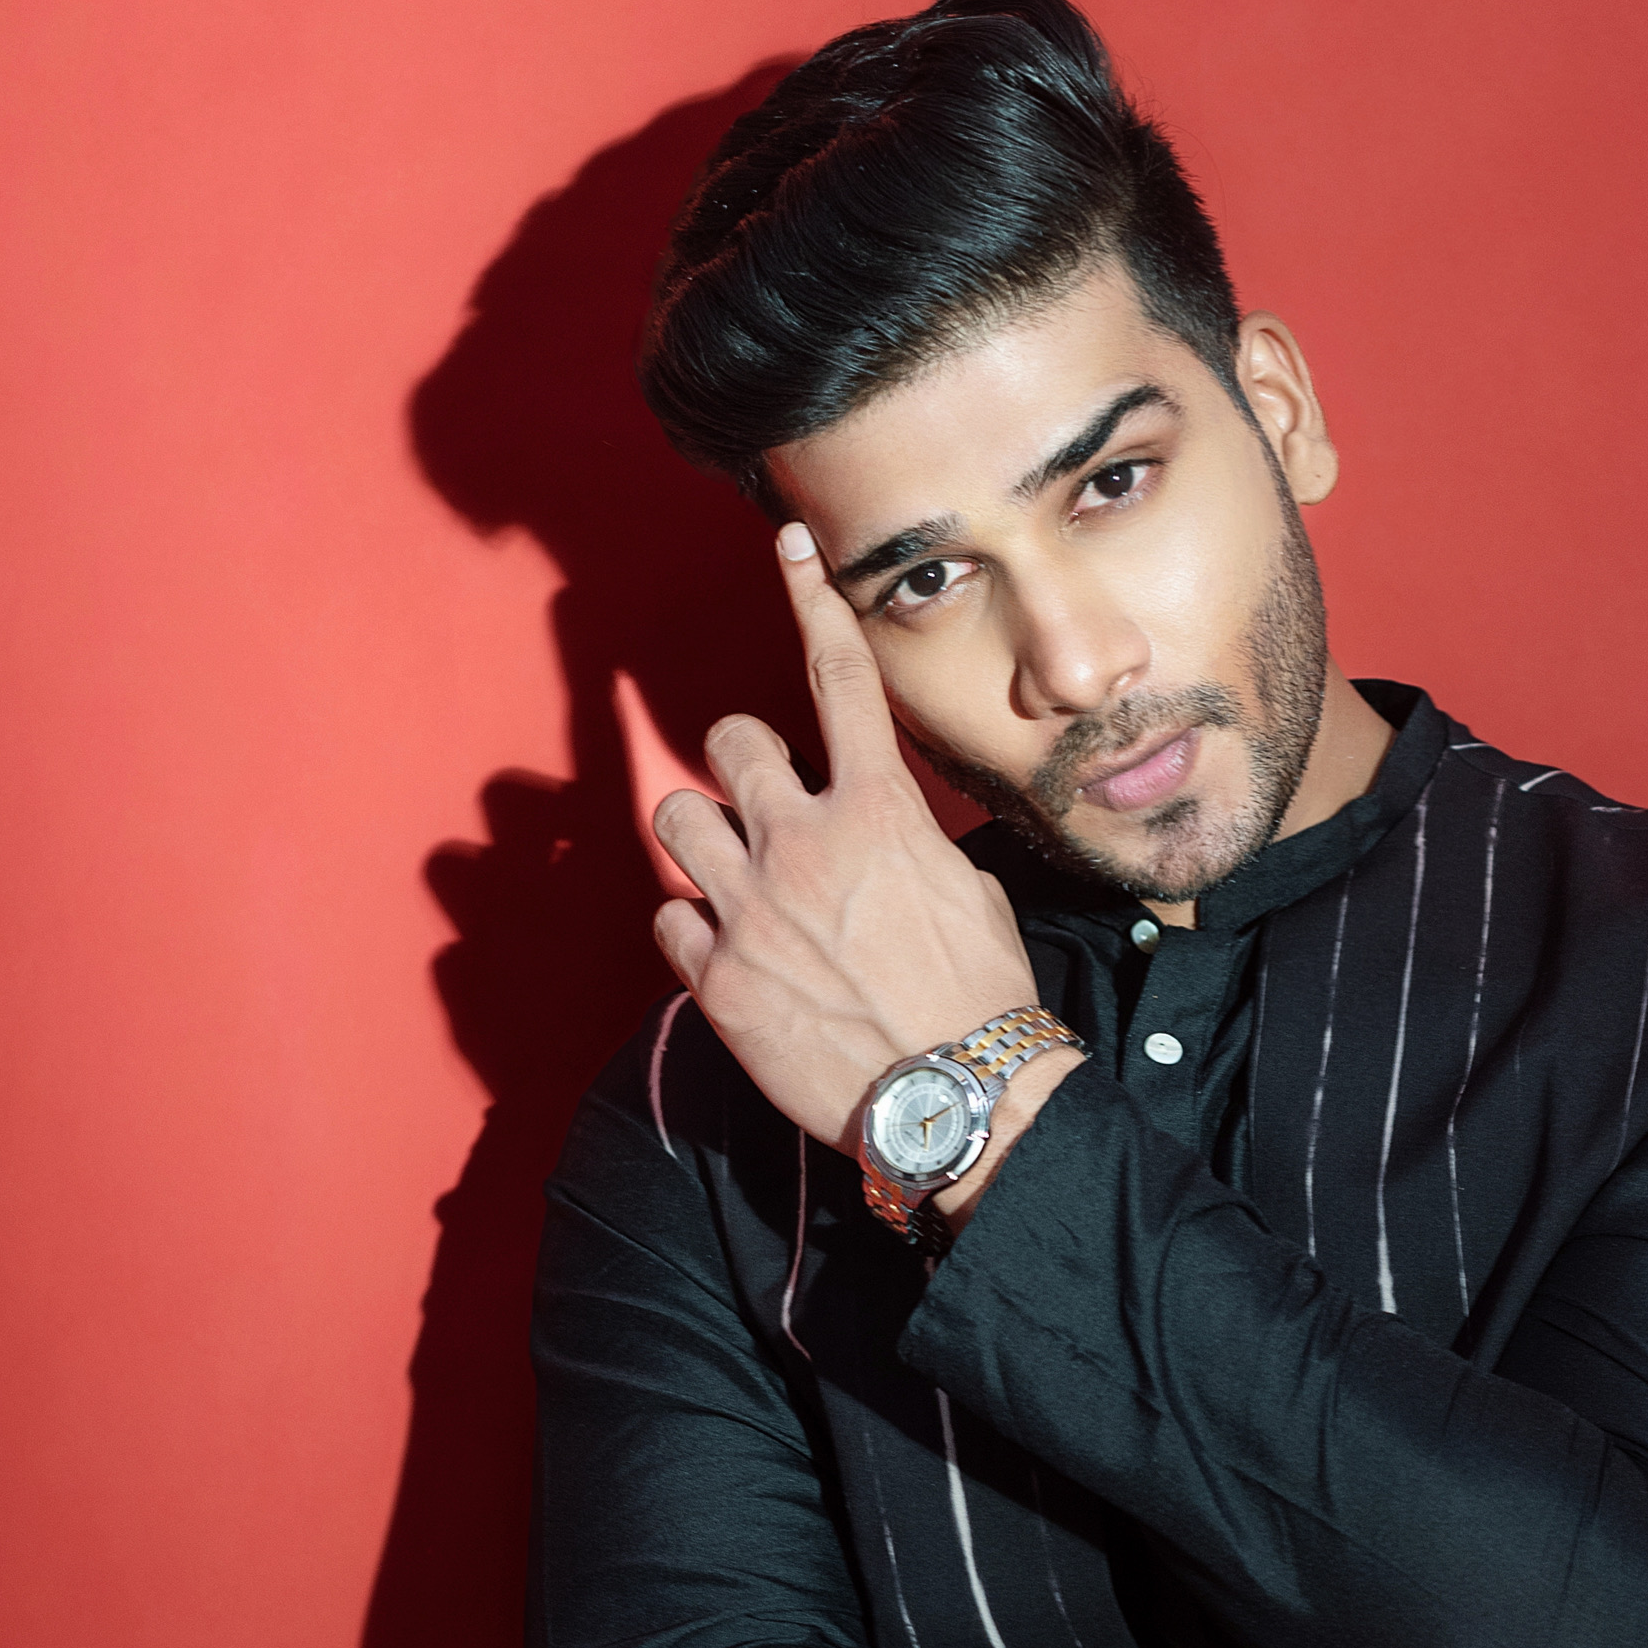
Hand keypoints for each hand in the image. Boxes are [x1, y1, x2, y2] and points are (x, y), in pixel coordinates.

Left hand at [615, 525, 1061, 1163]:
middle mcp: (802, 845)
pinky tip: (733, 957)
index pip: (839, 679)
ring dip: (702, 839)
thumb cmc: (979, 1002)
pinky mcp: (716, 979)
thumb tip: (880, 837)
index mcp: (878, 814)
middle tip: (764, 805)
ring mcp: (750, 910)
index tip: (789, 547)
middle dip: (741, 764)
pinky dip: (693, 930)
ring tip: (736, 878)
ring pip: (675, 818)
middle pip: (729, 742)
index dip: (810, 600)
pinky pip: (668, 918)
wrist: (956, 1100)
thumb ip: (905, 845)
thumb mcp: (965, 894)